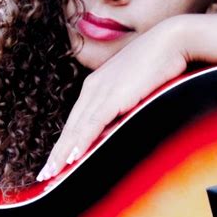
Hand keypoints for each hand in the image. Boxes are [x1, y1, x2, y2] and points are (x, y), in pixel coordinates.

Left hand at [36, 17, 188, 180]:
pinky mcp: (114, 96)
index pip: (77, 120)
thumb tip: (124, 121)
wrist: (172, 40)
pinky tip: (71, 158)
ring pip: (77, 129)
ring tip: (50, 175)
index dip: (65, 142)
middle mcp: (94, 88)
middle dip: (56, 154)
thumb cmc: (159, 62)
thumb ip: (126, 103)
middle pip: (71, 127)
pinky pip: (93, 124)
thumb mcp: (137, 86)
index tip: (55, 161)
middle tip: (43, 177)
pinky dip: (81, 142)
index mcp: (97, 85)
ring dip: (62, 154)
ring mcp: (102, 91)